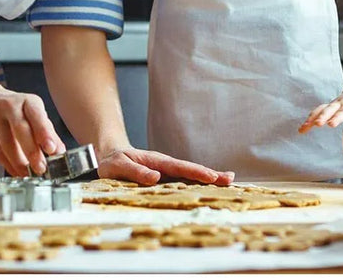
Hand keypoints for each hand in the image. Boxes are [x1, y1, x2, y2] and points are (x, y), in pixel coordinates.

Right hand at [0, 89, 64, 176]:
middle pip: (20, 129)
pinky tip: (18, 173)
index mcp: (27, 101)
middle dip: (32, 151)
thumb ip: (47, 131)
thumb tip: (60, 151)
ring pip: (7, 144)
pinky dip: (9, 165)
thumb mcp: (33, 113)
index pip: (36, 115)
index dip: (44, 132)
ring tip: (30, 174)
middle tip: (42, 168)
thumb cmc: (14, 109)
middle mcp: (10, 107)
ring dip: (20, 163)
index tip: (51, 149)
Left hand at [97, 144, 234, 185]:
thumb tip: (155, 178)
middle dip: (211, 174)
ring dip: (209, 178)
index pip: (179, 167)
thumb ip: (135, 171)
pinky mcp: (167, 178)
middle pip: (191, 170)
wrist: (112, 155)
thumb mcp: (118, 166)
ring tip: (229, 181)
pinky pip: (185, 180)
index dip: (195, 172)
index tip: (211, 177)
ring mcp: (168, 172)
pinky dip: (199, 183)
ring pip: (191, 175)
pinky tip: (211, 187)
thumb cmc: (114, 162)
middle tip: (230, 179)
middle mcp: (166, 166)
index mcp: (156, 162)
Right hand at [299, 90, 342, 132]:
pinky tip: (302, 129)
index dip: (336, 118)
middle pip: (328, 110)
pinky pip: (316, 112)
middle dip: (322, 116)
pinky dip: (309, 119)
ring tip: (303, 128)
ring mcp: (331, 105)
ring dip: (311, 118)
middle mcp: (338, 104)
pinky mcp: (327, 108)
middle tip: (317, 124)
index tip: (330, 124)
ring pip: (319, 110)